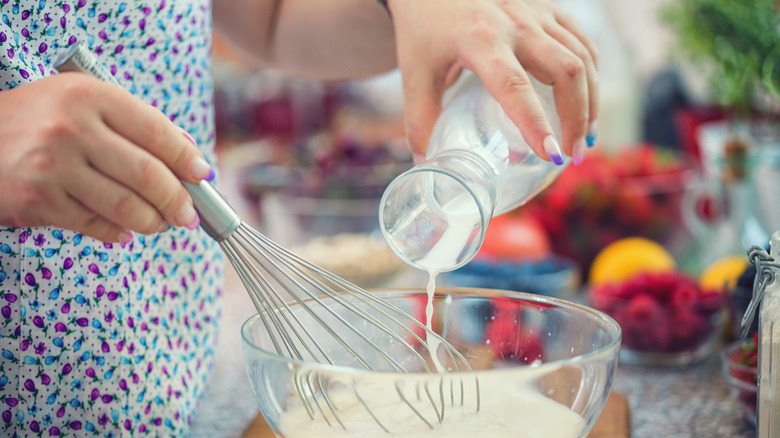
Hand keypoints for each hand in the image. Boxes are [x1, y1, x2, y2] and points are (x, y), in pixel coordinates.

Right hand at [0, 73, 213, 241]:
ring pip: (127, 206)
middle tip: (189, 215)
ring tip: (161, 224)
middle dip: (178, 200)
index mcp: (89, 96)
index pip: (157, 132)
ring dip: (154, 222)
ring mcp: (52, 167)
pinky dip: (119, 233)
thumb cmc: (41, 120)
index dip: (187, 159)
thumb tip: (190, 156)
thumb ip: (134, 124)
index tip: (202, 176)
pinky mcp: (38, 201)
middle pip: (148, 175)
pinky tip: (125, 230)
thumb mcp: (83, 103)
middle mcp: (71, 129)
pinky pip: (96, 225)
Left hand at [387, 0, 597, 164]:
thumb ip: (420, 120)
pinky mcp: (546, 8)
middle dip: (577, 118)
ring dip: (590, 101)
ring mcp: (535, 13)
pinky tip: (586, 101)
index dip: (536, 124)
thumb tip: (425, 163)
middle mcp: (515, 23)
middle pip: (566, 71)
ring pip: (582, 58)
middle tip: (573, 156)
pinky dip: (591, 74)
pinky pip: (582, 42)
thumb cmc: (422, 27)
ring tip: (586, 137)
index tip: (552, 156)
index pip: (515, 86)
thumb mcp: (415, 74)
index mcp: (480, 40)